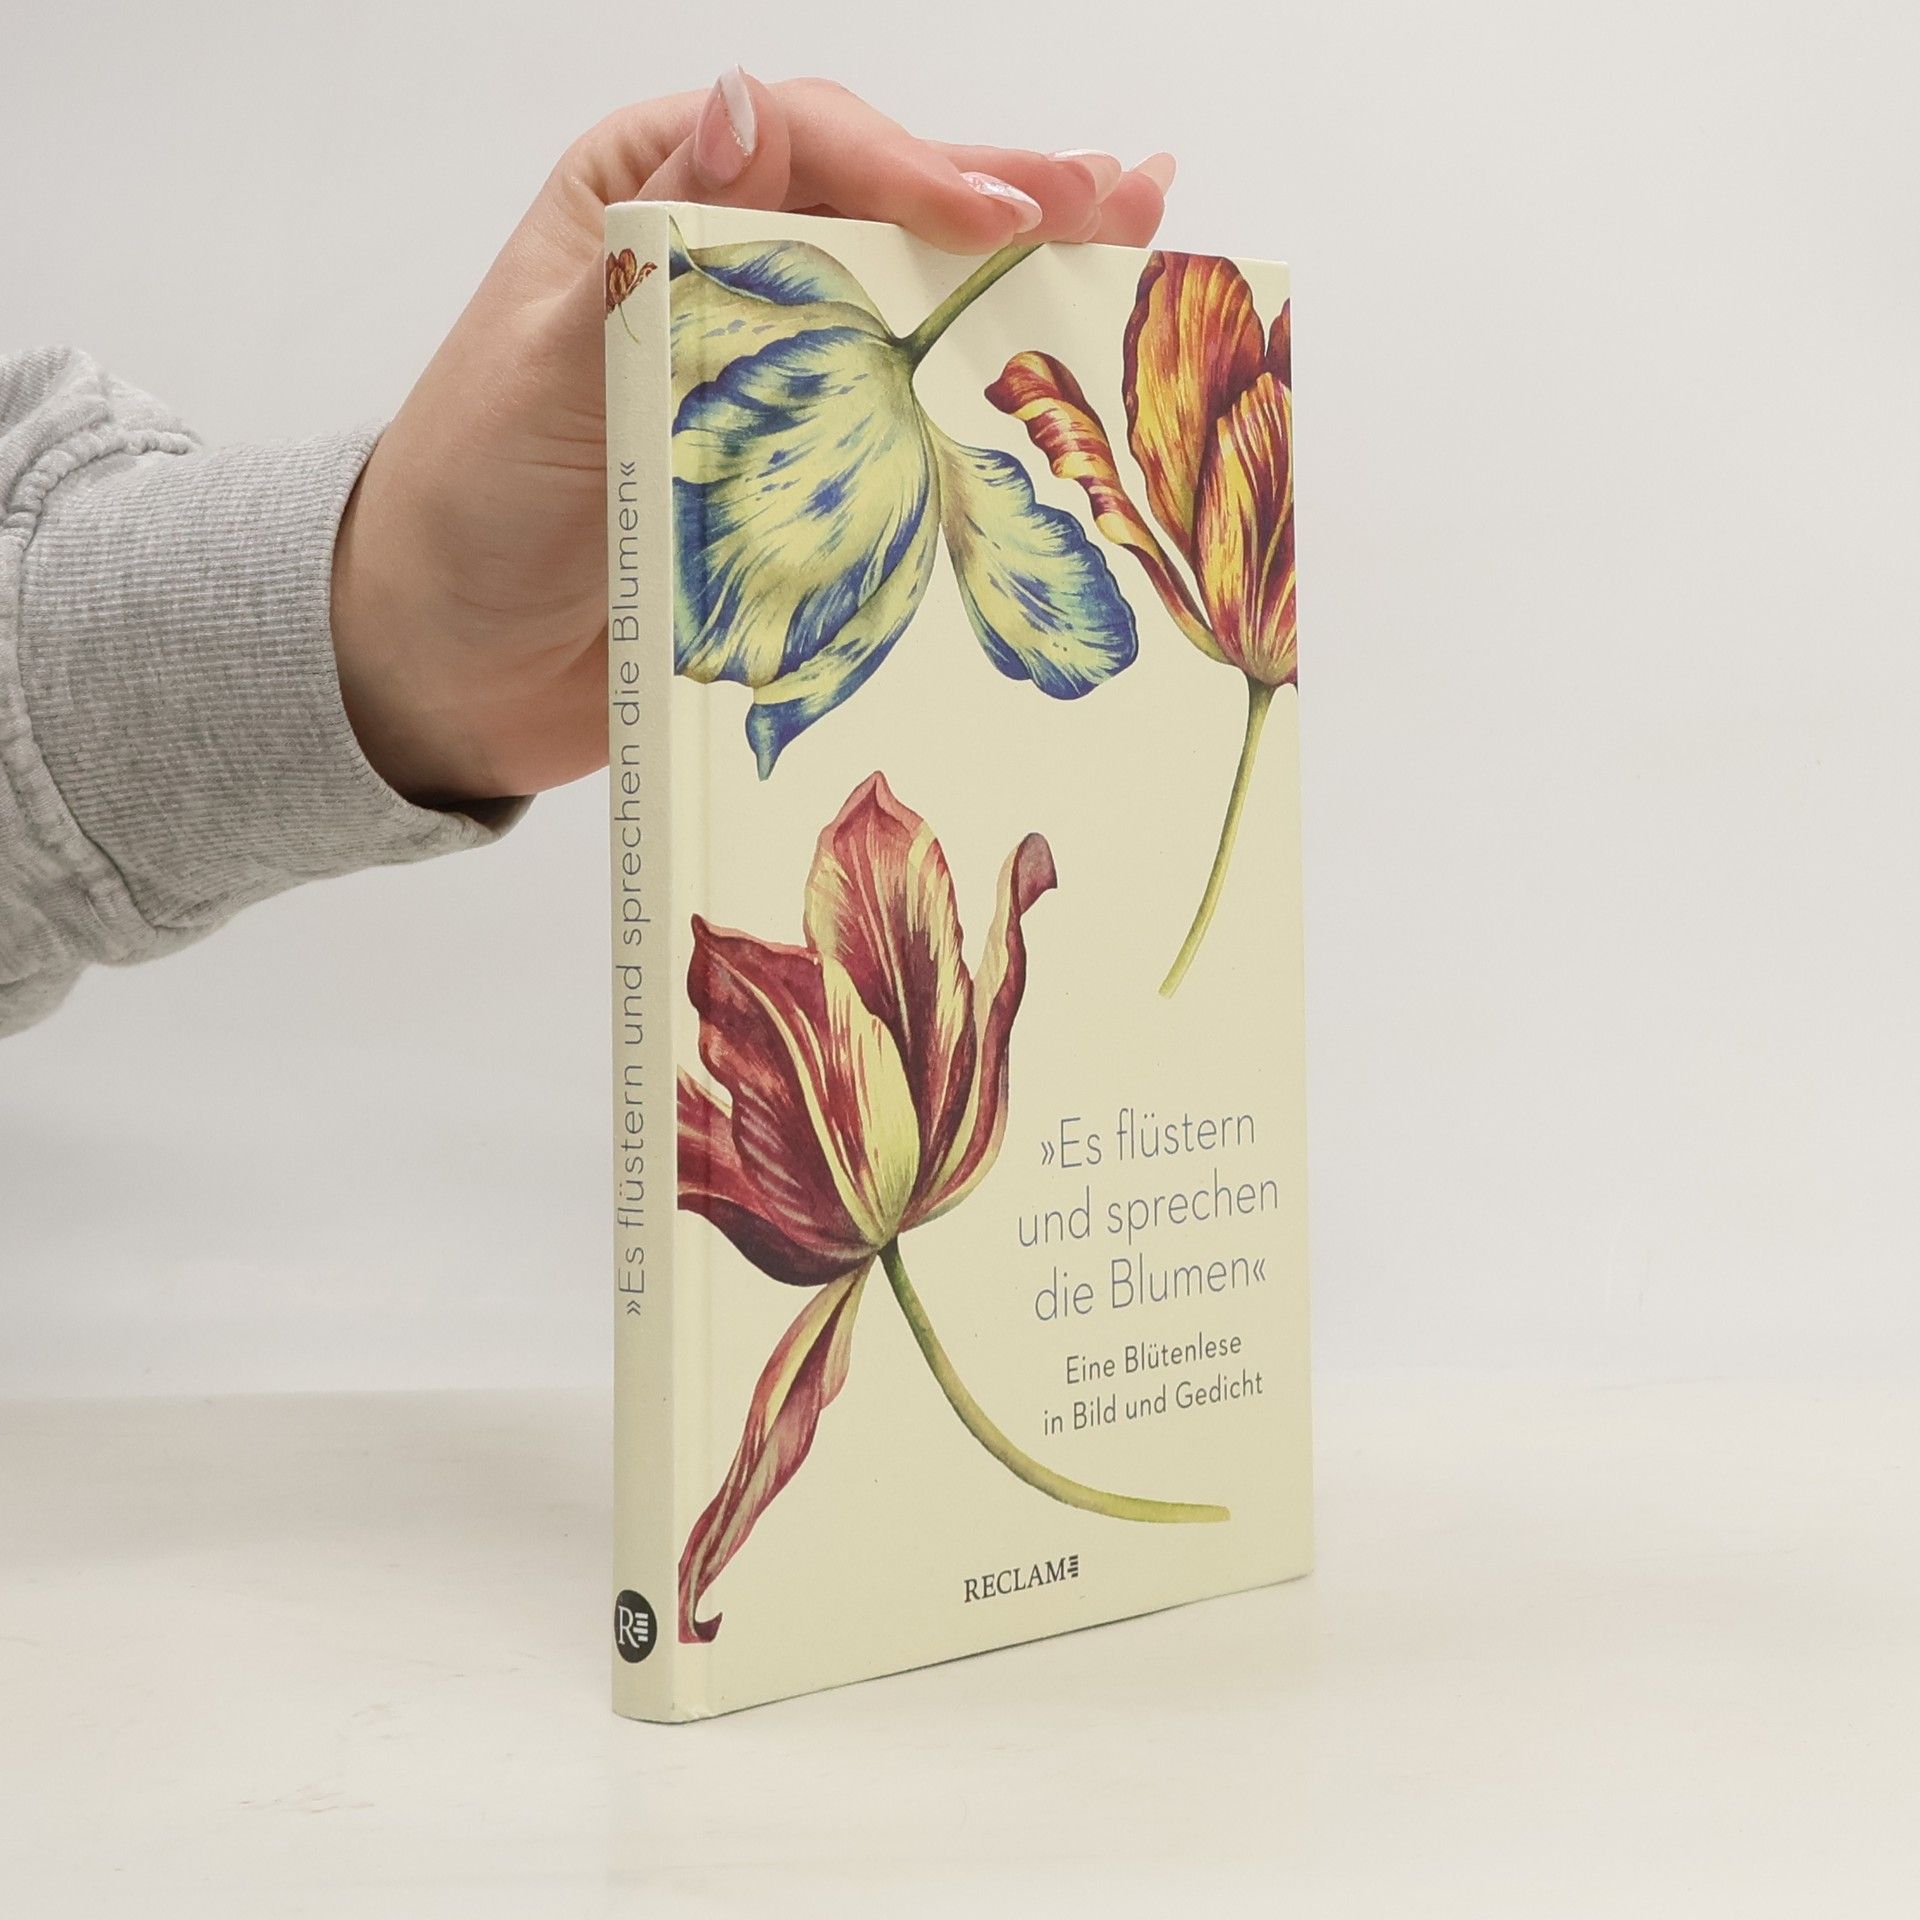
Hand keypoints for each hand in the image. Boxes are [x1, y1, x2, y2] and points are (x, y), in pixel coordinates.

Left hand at [329, 71, 1175, 803]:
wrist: (454, 659)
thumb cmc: (473, 502)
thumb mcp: (543, 365)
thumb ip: (646, 250)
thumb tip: (745, 106)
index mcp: (651, 196)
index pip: (805, 144)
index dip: (915, 172)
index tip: (1001, 219)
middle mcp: (724, 263)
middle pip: (886, 205)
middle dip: (1009, 196)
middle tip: (1128, 193)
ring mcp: (773, 366)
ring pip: (913, 297)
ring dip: (1024, 274)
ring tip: (1133, 238)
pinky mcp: (800, 464)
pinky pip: (906, 416)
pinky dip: (987, 395)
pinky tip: (1063, 371)